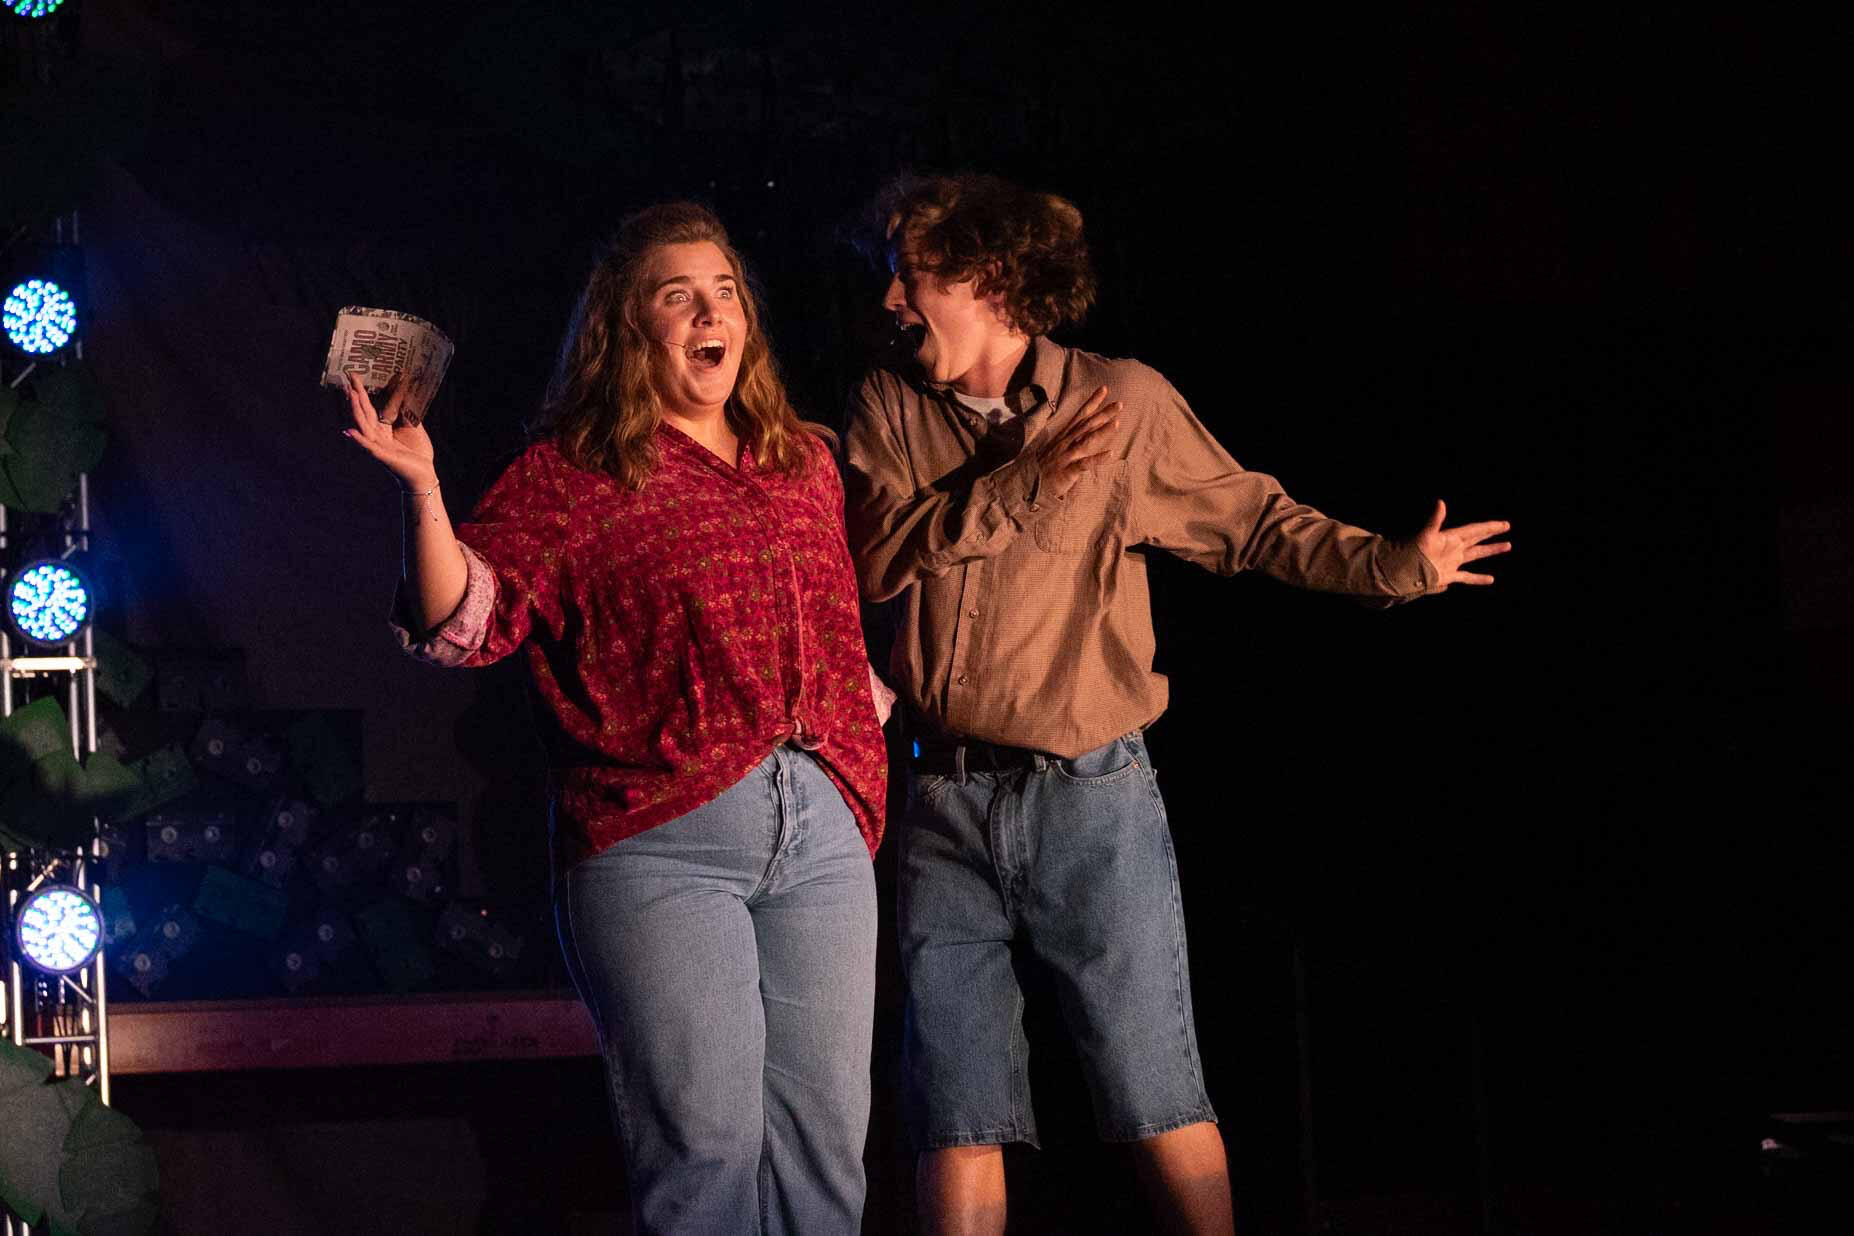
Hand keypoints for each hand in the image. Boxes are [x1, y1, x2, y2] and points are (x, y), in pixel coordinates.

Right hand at [341, 370, 436, 490]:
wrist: (424, 477)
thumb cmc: (417, 456)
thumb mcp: (413, 430)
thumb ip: (406, 415)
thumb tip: (405, 396)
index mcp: (382, 431)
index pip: (369, 409)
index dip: (362, 393)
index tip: (354, 377)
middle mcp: (376, 438)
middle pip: (363, 414)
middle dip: (355, 396)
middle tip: (348, 378)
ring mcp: (378, 448)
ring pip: (364, 426)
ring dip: (356, 411)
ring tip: (351, 395)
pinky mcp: (384, 458)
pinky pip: (369, 447)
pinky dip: (359, 440)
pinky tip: (350, 431)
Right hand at [1029, 386, 1119, 501]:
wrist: (1026, 484)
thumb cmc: (1044, 467)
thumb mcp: (1056, 448)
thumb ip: (1070, 438)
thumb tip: (1084, 429)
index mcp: (1065, 436)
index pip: (1080, 415)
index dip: (1092, 402)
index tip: (1104, 389)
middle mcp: (1066, 443)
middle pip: (1087, 425)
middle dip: (1103, 413)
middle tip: (1120, 404)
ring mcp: (1067, 456)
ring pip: (1087, 441)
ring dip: (1102, 431)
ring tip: (1117, 422)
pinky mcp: (1068, 471)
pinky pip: (1084, 463)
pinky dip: (1097, 458)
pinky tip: (1110, 454)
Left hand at [1412, 500, 1510, 590]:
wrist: (1401, 571)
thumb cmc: (1412, 551)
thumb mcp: (1425, 534)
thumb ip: (1434, 520)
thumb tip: (1440, 502)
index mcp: (1451, 538)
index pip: (1474, 530)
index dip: (1489, 527)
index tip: (1503, 524)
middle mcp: (1454, 548)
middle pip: (1477, 538)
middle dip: (1491, 533)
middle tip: (1506, 526)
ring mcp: (1452, 562)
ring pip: (1475, 554)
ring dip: (1490, 550)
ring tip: (1507, 546)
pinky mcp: (1448, 575)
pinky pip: (1467, 577)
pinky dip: (1478, 578)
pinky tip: (1490, 579)